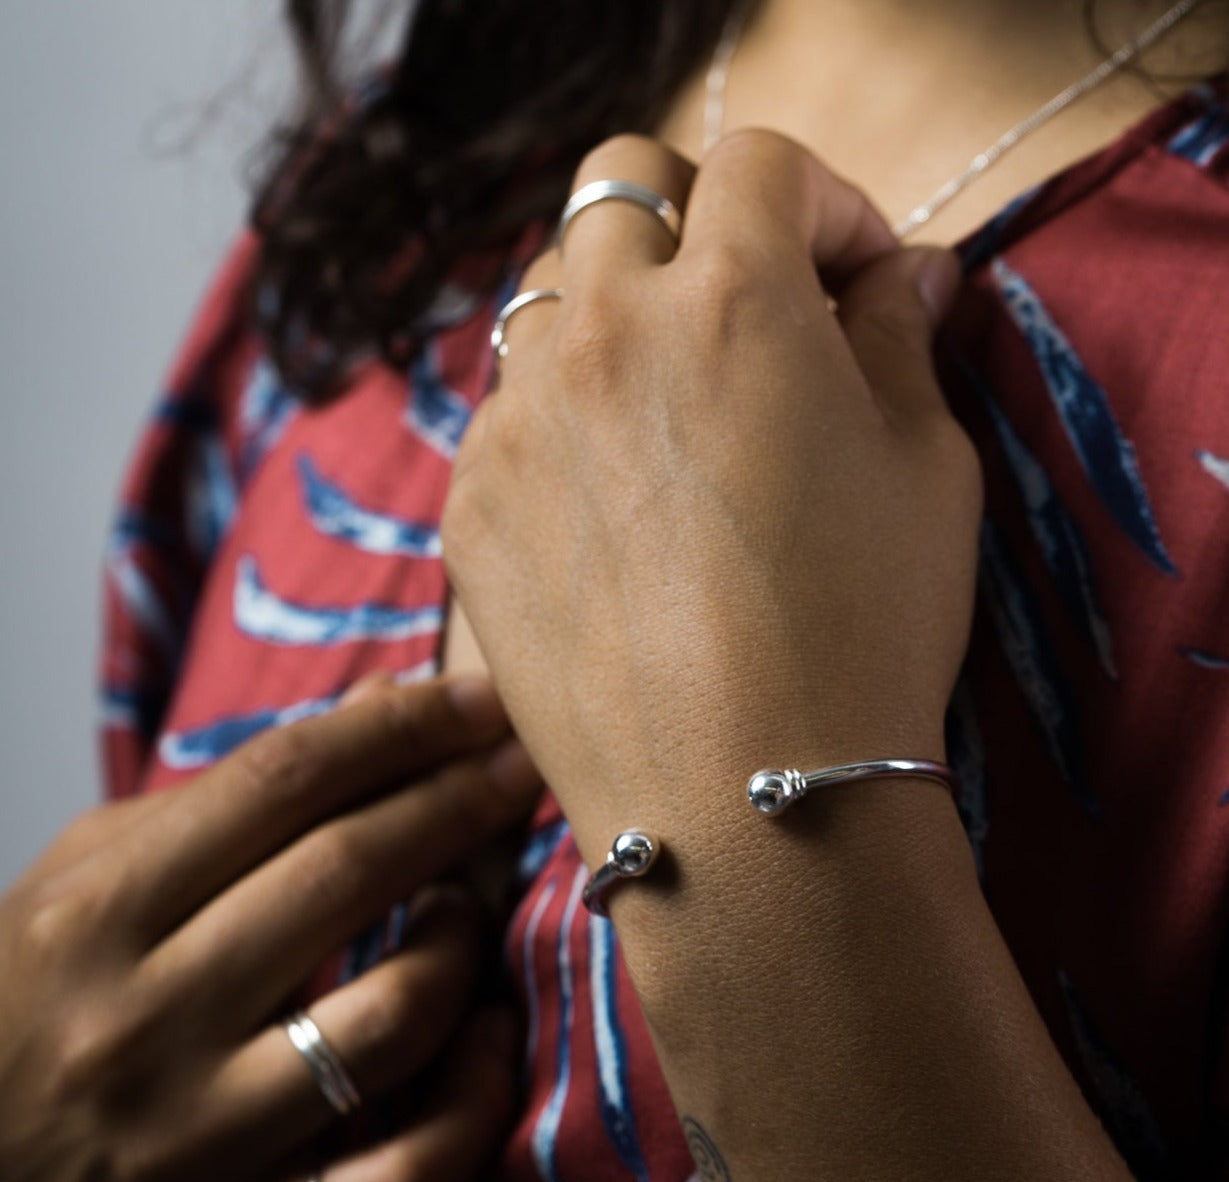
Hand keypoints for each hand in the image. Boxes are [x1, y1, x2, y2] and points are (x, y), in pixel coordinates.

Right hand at [0, 675, 540, 1181]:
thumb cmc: (16, 1020)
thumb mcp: (77, 883)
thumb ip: (224, 796)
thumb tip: (380, 706)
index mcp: (96, 920)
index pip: (279, 783)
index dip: (398, 729)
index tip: (476, 701)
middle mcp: (144, 1027)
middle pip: (344, 875)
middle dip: (456, 801)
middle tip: (520, 764)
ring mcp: (200, 1144)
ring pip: (391, 1019)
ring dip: (461, 943)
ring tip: (468, 905)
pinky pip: (403, 1177)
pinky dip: (473, 1101)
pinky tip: (485, 1036)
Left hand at [442, 132, 980, 864]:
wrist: (744, 802)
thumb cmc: (863, 635)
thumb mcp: (928, 472)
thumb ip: (901, 340)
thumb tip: (902, 274)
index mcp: (732, 299)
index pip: (762, 164)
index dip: (822, 205)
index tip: (851, 277)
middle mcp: (603, 333)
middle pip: (619, 189)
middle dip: (691, 222)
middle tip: (742, 308)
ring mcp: (517, 420)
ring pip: (546, 302)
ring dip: (612, 318)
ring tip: (668, 410)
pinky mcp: (469, 506)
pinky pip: (504, 417)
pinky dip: (559, 426)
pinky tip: (611, 511)